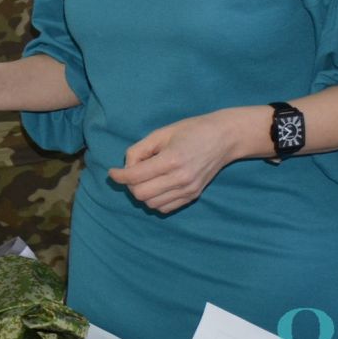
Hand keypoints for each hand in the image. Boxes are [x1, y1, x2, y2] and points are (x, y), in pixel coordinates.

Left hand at [106, 108, 256, 214]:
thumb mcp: (161, 133)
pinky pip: (164, 208)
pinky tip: (156, 186)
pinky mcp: (193, 196)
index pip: (135, 176)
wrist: (224, 138)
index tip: (113, 172)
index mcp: (171, 160)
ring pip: (151, 204)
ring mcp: (188, 190)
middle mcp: (181, 179)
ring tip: (145, 178)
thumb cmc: (192, 130)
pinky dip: (155, 200)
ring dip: (142, 193)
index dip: (119, 175)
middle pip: (140, 194)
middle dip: (129, 184)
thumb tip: (126, 167)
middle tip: (131, 173)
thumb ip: (139, 150)